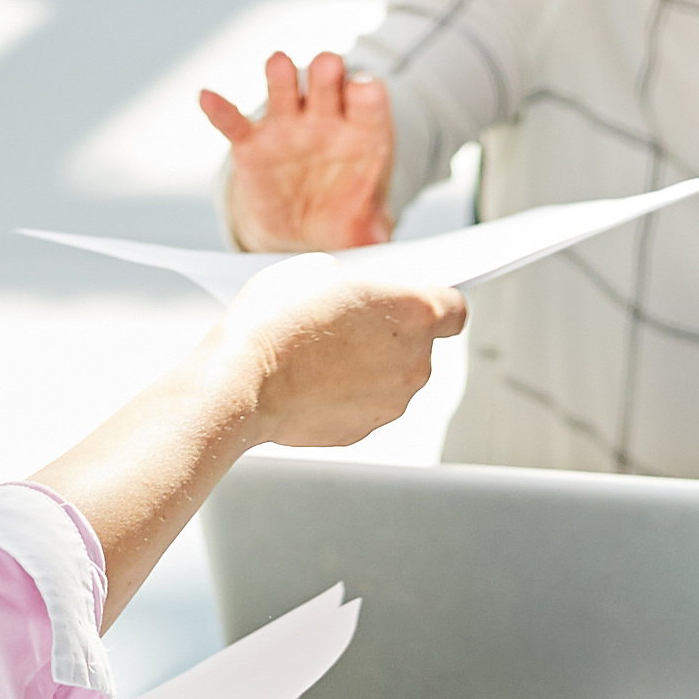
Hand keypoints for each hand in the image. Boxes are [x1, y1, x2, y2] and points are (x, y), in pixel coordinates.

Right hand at [201, 49, 395, 255]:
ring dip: (282, 75)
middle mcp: (325, 119)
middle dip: (327, 72)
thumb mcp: (364, 228)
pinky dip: (220, 110)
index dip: (367, 93)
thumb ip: (373, 231)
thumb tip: (377, 240)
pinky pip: (234, 124)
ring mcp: (287, 128)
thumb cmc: (344, 215)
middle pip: (328, 82)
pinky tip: (208, 98)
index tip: (364, 90)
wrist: (303, 229)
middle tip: (328, 66)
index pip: (369, 101)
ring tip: (278, 64)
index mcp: (361, 131)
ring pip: (284, 90)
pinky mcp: (252, 145)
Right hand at [211, 252, 464, 450]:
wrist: (243, 380)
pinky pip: (368, 405)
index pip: (455, 307)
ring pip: (395, 378)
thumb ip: (351, 280)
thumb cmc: (276, 319)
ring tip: (326, 353)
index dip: (435, 302)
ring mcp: (393, 401)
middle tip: (352, 323)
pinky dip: (351, 395)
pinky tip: (315, 380)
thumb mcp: (313, 269)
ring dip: (372, 366)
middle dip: (394, 334)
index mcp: (417, 311)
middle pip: (422, 345)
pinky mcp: (367, 429)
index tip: (416, 302)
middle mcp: (416, 361)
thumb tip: (348, 290)